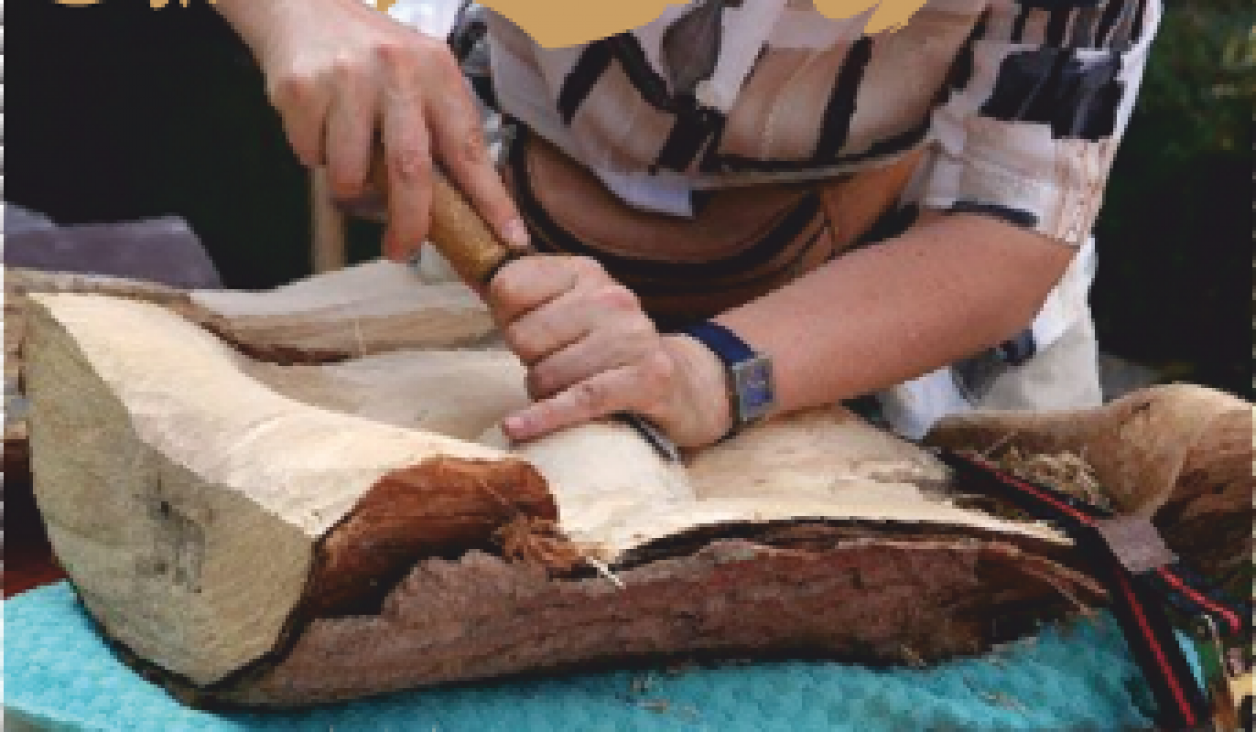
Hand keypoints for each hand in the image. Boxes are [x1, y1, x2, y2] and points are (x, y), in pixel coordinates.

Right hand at [220, 0, 527, 259]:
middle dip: (409, 222)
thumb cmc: (373, 56)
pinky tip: (320, 124)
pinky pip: (311, 155)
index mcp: (437, 70)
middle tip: (403, 249)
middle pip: (410, 171)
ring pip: (351, 173)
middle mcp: (396, 70)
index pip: (469, 148)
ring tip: (348, 156)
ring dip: (349, 184)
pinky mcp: (301, 88)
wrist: (302, 6)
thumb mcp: (421, 75)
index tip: (510, 239)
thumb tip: (470, 206)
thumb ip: (442, 129)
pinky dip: (315, 156)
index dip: (491, 200)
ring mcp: (346, 78)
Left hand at [489, 256, 731, 447]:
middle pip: (523, 337)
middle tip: (557, 367)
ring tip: (573, 389)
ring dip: (546, 395)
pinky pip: (578, 401)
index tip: (523, 331)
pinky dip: (544, 419)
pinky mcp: (646, 379)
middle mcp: (611, 297)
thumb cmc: (609, 351)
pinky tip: (517, 428)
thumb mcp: (573, 311)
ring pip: (546, 375)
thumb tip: (471, 273)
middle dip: (529, 362)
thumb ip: (526, 297)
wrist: (686, 384)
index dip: (505, 317)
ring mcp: (632, 337)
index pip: (509, 286)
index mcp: (586, 272)